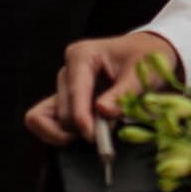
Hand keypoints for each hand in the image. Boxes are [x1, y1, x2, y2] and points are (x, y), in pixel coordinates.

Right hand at [25, 31, 179, 144]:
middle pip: (62, 110)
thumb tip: (102, 112)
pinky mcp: (65, 100)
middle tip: (108, 135)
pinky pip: (44, 119)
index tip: (92, 136)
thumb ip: (122, 94)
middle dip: (82, 127)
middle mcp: (67, 70)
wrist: (146, 55)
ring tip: (98, 133)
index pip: (75, 92)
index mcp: (82, 55)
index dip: (81, 117)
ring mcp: (64, 86)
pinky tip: (81, 135)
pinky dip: (57, 133)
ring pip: (51, 118)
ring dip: (71, 132)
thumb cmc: (144, 59)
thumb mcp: (141, 74)